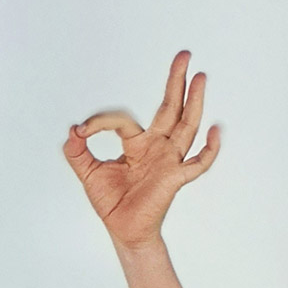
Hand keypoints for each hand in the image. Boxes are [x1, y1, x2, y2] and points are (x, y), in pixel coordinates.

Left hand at [63, 50, 221, 250]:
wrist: (123, 231)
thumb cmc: (112, 204)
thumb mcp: (87, 173)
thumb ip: (77, 151)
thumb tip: (72, 130)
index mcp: (138, 144)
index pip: (123, 119)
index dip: (101, 121)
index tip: (82, 130)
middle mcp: (157, 147)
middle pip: (171, 108)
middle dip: (176, 81)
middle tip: (184, 56)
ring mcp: (169, 160)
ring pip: (186, 125)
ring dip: (194, 101)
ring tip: (200, 77)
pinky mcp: (175, 178)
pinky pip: (198, 163)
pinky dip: (208, 149)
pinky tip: (215, 131)